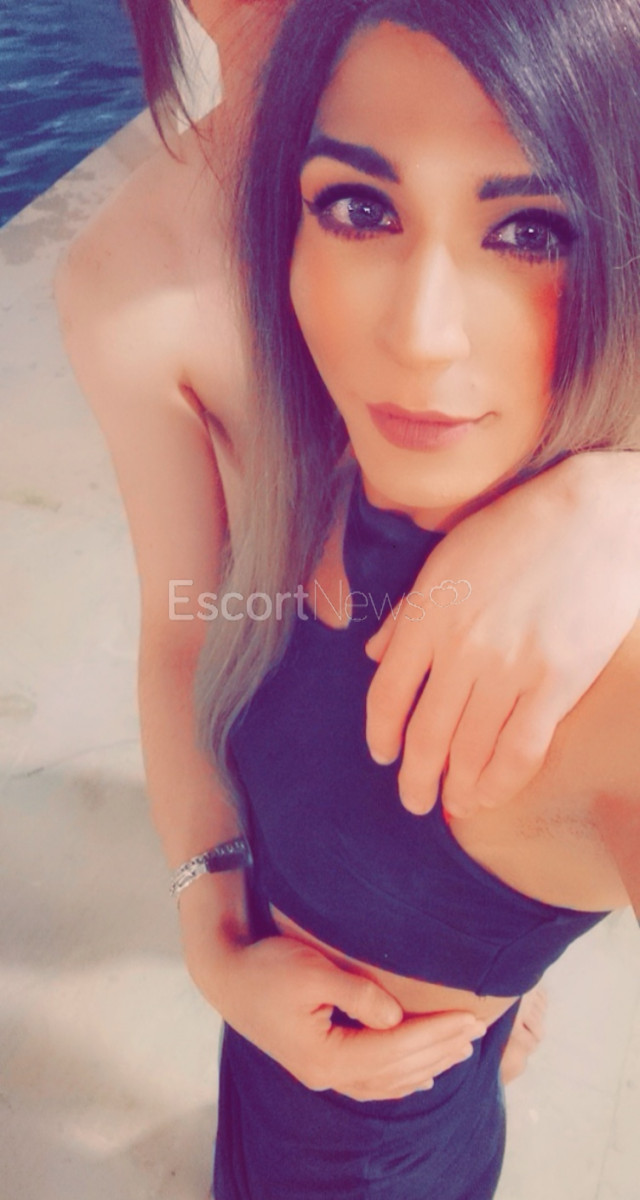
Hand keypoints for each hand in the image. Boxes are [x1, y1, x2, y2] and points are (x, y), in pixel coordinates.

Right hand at [186, 921, 484, 1099]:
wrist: (225, 974)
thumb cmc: (266, 966)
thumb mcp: (311, 970)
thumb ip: (356, 993)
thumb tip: (396, 1016)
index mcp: (324, 1055)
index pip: (394, 1049)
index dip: (435, 1033)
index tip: (470, 1016)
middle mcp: (324, 1074)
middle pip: (395, 1070)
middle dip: (439, 1048)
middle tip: (478, 1029)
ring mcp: (320, 1073)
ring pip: (386, 1081)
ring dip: (426, 1065)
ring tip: (461, 1050)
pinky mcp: (318, 1063)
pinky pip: (370, 1081)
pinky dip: (401, 1078)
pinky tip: (422, 1075)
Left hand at [365, 452, 639, 816]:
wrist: (595, 518)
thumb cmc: (517, 531)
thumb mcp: (446, 560)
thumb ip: (408, 614)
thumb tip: (374, 654)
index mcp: (428, 616)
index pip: (387, 694)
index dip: (380, 734)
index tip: (381, 755)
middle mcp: (462, 649)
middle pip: (425, 734)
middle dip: (414, 777)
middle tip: (413, 800)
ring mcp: (510, 670)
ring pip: (470, 751)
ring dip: (456, 787)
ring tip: (452, 803)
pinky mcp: (557, 684)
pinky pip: (520, 751)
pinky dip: (500, 783)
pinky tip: (489, 794)